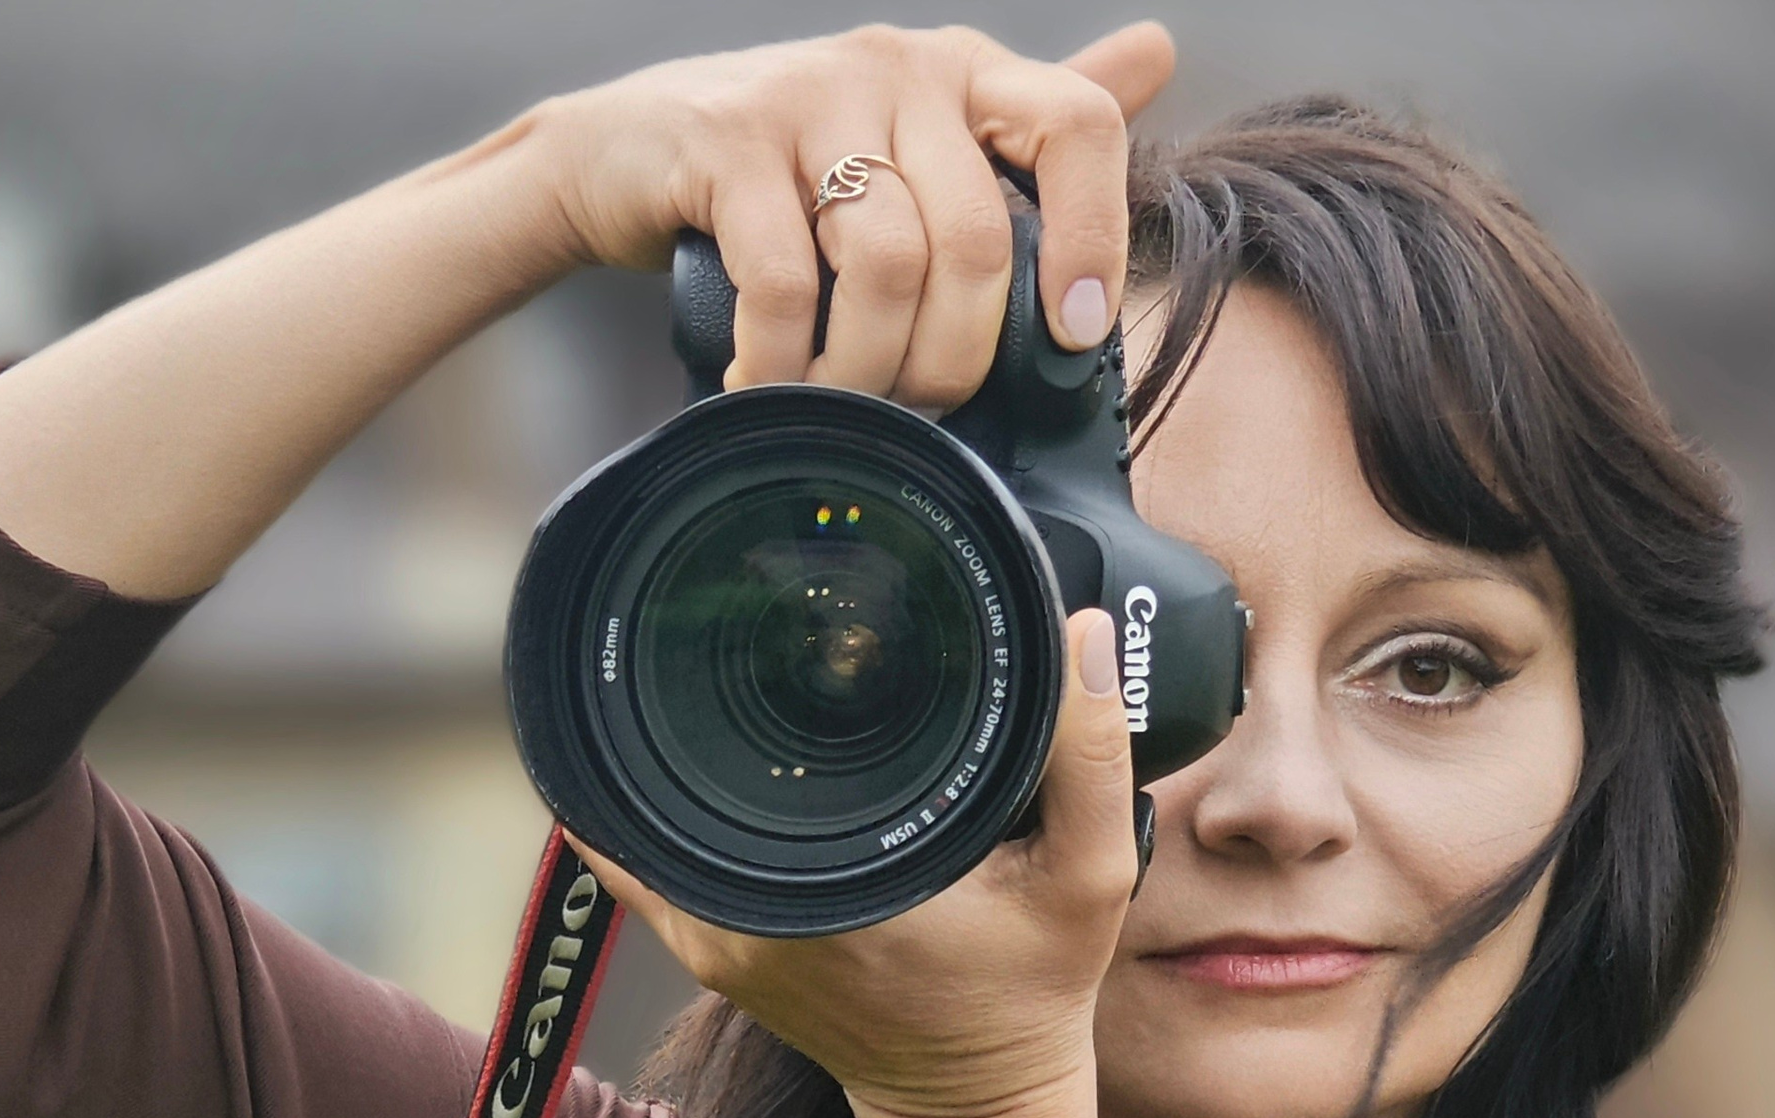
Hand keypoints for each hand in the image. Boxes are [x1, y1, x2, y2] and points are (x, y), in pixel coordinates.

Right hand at [527, 21, 1174, 403]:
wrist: (618, 156)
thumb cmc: (784, 173)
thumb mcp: (913, 142)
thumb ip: (1026, 124)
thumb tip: (1157, 54)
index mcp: (963, 74)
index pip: (1079, 128)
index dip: (1092, 240)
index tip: (1072, 333)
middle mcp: (898, 68)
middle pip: (977, 240)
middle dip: (953, 357)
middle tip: (917, 407)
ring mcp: (809, 97)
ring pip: (887, 264)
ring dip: (868, 368)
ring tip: (840, 402)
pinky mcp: (726, 143)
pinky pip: (785, 282)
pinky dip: (785, 361)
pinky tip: (771, 386)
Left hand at [576, 611, 1138, 1117]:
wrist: (972, 1103)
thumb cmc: (1030, 994)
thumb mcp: (1090, 876)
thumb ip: (1090, 756)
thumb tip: (1076, 633)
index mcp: (840, 885)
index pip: (760, 745)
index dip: (749, 660)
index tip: (761, 597)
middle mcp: (754, 907)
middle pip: (688, 757)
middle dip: (707, 682)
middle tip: (735, 610)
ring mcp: (711, 934)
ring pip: (649, 802)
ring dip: (671, 734)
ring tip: (699, 661)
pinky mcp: (703, 947)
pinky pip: (639, 855)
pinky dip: (641, 799)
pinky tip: (655, 740)